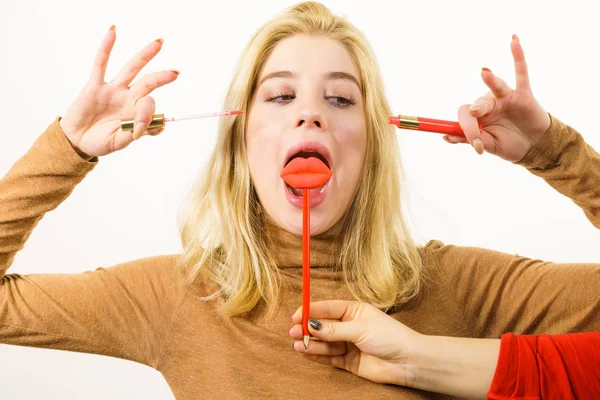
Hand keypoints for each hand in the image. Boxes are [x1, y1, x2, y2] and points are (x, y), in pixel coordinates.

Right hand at [59, 25, 178, 157]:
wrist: (76, 141)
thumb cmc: (99, 142)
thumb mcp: (118, 143)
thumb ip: (133, 135)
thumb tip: (158, 126)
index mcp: (136, 113)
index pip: (148, 107)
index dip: (147, 117)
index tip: (137, 131)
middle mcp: (128, 98)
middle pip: (148, 83)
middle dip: (162, 78)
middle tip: (176, 73)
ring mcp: (113, 90)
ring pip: (131, 69)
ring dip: (145, 56)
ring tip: (159, 43)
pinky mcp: (94, 86)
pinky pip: (100, 64)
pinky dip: (106, 48)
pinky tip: (113, 32)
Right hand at [289, 300, 420, 385]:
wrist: (408, 361)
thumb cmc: (389, 337)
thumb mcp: (359, 328)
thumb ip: (334, 329)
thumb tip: (311, 324)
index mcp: (354, 310)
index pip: (327, 308)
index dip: (310, 311)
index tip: (296, 315)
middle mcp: (349, 326)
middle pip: (323, 326)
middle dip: (307, 328)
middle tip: (292, 331)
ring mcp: (348, 344)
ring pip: (324, 342)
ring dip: (310, 343)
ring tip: (297, 343)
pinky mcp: (348, 361)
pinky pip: (328, 357)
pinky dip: (316, 355)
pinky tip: (304, 352)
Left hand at [448, 34, 550, 161]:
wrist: (535, 146)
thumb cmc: (509, 144)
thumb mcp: (489, 146)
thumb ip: (470, 139)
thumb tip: (446, 136)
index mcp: (479, 116)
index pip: (466, 115)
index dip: (467, 127)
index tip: (475, 145)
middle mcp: (490, 104)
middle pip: (477, 101)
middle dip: (476, 110)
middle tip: (476, 115)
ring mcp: (506, 97)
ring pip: (496, 87)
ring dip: (491, 81)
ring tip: (484, 72)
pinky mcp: (524, 93)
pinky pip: (522, 73)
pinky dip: (518, 56)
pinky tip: (514, 40)